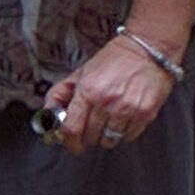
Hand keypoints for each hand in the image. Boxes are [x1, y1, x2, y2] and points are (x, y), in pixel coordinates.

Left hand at [38, 33, 177, 154]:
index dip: (69, 142)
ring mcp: (128, 109)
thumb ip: (61, 93)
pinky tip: (124, 119)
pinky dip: (124, 133)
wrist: (147, 50)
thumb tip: (47, 113)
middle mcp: (106, 102)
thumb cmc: (112, 60)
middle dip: (88, 137)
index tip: (71, 145)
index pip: (71, 129)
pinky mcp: (146, 113)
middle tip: (91, 129)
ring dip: (106, 136)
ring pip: (110, 140)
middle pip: (91, 137)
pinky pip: (129, 136)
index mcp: (87, 91)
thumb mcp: (81, 72)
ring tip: (108, 122)